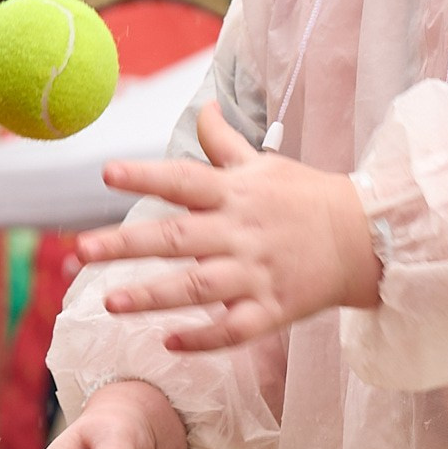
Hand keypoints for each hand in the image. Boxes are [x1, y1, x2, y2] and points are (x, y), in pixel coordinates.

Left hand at [77, 103, 381, 350]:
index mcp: (236, 193)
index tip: (107, 174)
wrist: (367, 239)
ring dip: (152, 296)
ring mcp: (257, 274)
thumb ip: (224, 143)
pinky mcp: (274, 309)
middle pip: (177, 238)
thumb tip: (204, 106)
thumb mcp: (265, 164)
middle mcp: (241, 232)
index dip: (145, 176)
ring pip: (198, 288)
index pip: (183, 179)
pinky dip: (204, 338)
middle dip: (126, 244)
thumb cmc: (308, 199)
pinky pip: (235, 329)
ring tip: (109, 302)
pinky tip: (169, 342)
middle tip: (80, 249)